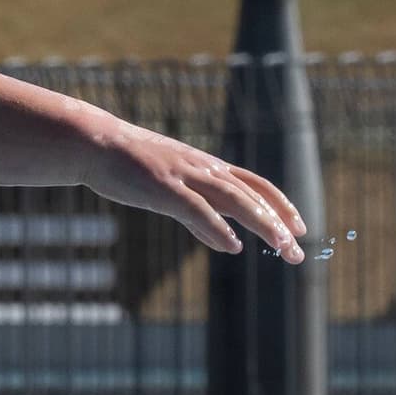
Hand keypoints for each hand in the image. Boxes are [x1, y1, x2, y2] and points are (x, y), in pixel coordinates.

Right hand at [80, 119, 306, 261]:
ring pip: (234, 199)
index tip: (299, 228)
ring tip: (282, 246)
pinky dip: (216, 227)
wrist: (96, 143)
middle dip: (279, 222)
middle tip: (298, 251)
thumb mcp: (172, 193)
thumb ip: (201, 219)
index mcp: (207, 168)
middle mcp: (203, 169)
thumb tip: (228, 243)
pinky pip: (196, 208)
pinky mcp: (163, 187)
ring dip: (261, 222)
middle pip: (252, 194)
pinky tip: (233, 245)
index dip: (280, 205)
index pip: (255, 185)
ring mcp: (185, 176)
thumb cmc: (131, 168)